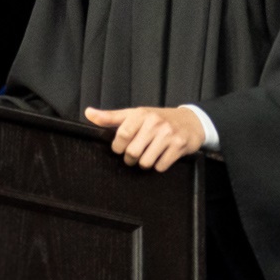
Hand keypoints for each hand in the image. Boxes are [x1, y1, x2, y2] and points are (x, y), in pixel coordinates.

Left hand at [84, 106, 205, 171]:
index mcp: (141, 114)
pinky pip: (160, 166)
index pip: (121, 135)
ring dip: (145, 162)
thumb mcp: (135, 114)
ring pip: (146, 162)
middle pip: (132, 152)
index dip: (118, 147)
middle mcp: (155, 122)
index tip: (121, 147)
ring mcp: (168, 134)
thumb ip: (111, 117)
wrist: (191, 121)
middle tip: (136, 153)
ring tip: (149, 154)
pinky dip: (159, 165)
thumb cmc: (158, 118)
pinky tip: (162, 155)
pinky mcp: (179, 146)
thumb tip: (88, 113)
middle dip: (131, 158)